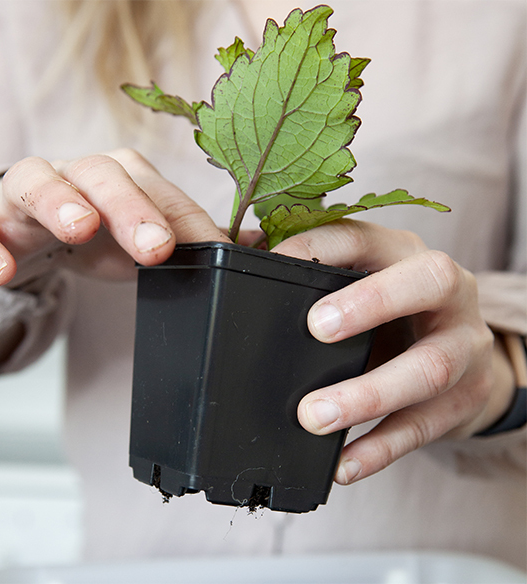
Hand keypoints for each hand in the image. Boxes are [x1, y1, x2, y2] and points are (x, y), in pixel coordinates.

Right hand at [0, 148, 227, 285]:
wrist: (14, 241)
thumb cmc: (88, 236)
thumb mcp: (138, 241)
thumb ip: (189, 242)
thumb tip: (258, 247)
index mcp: (117, 177)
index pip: (154, 186)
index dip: (180, 215)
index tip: (208, 247)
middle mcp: (70, 174)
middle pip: (99, 171)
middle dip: (128, 204)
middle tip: (154, 245)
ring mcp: (17, 195)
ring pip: (33, 180)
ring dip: (58, 201)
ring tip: (79, 229)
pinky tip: (0, 272)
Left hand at [274, 220, 512, 484]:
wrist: (465, 362)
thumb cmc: (391, 313)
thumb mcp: (357, 282)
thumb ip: (307, 268)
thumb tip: (239, 246)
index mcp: (403, 254)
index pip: (365, 236)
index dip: (322, 246)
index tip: (276, 261)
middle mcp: (446, 293)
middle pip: (425, 284)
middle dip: (370, 303)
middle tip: (315, 329)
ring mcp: (463, 346)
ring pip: (427, 368)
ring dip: (367, 395)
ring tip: (313, 417)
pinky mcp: (467, 399)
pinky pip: (423, 428)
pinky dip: (380, 450)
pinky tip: (342, 465)